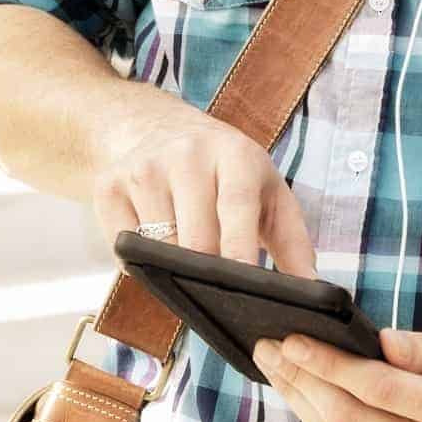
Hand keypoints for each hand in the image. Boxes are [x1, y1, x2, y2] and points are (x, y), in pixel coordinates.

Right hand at [90, 88, 317, 276]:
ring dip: (171, 268)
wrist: (157, 127)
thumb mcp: (268, 192)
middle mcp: (187, 155)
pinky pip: (123, 245)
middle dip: (206, 273)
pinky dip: (138, 262)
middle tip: (217, 293)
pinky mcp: (108, 184)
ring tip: (186, 263)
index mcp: (235, 154)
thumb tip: (312, 290)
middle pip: (195, 237)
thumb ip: (294, 242)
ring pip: (156, 246)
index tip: (243, 283)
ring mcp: (144, 168)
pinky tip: (153, 247)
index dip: (239, 248)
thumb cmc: (225, 171)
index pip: (237, 206)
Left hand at [253, 320, 421, 421]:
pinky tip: (301, 395)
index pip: (376, 390)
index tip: (290, 339)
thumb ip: (421, 347)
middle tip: (267, 348)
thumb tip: (371, 344)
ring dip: (302, 404)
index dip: (328, 365)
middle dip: (301, 382)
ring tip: (274, 367)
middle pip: (349, 421)